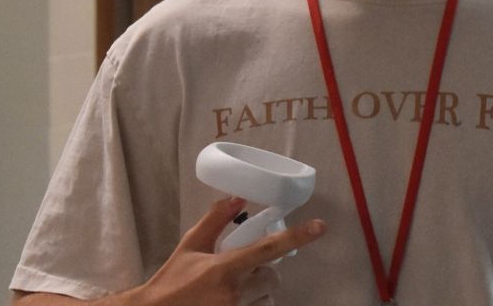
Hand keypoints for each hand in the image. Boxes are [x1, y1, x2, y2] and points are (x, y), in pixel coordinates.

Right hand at [118, 197, 325, 305]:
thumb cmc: (172, 280)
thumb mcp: (191, 245)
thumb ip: (216, 219)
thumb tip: (239, 198)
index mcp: (224, 268)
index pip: (267, 248)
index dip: (296, 236)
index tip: (320, 227)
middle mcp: (234, 292)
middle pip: (272, 276)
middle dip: (263, 270)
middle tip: (243, 268)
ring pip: (267, 295)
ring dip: (257, 289)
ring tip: (232, 288)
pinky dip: (252, 303)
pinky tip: (231, 299)